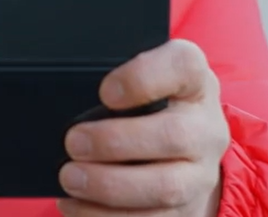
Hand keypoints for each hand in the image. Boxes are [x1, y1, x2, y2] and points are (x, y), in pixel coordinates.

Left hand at [58, 40, 229, 216]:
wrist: (189, 152)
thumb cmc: (152, 104)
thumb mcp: (143, 79)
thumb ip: (113, 76)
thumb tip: (61, 92)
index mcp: (194, 81)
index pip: (184, 66)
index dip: (144, 78)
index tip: (105, 91)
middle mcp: (206, 127)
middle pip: (175, 136)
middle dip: (115, 142)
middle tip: (72, 142)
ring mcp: (202, 174)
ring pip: (165, 188)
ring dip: (111, 186)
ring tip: (70, 179)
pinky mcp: (189, 210)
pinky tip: (77, 206)